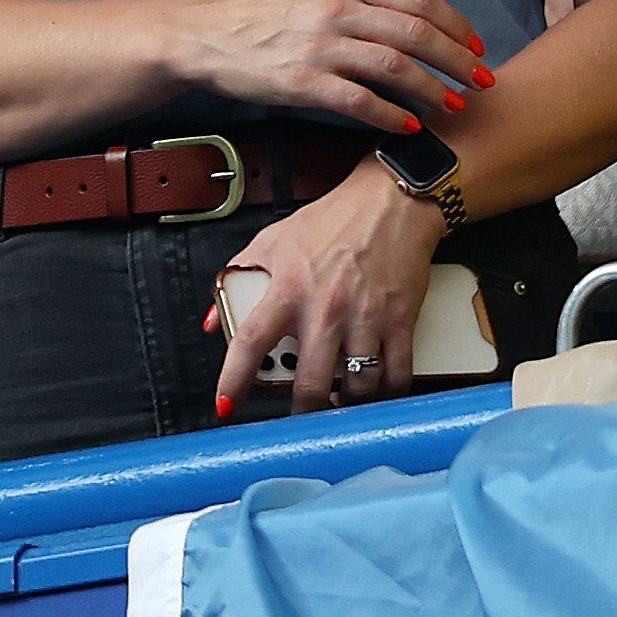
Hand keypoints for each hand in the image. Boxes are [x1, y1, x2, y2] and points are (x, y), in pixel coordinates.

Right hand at [171, 0, 493, 135]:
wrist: (210, 36)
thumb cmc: (271, 16)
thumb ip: (365, 0)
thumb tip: (418, 21)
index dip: (456, 25)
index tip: (477, 47)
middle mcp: (338, 9)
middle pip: (416, 33)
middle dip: (458, 60)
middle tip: (483, 82)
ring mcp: (320, 45)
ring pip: (395, 67)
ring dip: (434, 90)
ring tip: (456, 107)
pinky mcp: (303, 81)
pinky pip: (359, 100)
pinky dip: (392, 115)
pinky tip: (411, 126)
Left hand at [209, 161, 447, 422]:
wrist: (392, 200)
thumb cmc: (334, 220)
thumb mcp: (273, 240)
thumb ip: (239, 279)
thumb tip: (215, 320)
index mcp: (289, 288)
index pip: (251, 343)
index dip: (234, 380)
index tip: (226, 405)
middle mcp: (326, 308)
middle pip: (310, 384)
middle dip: (302, 412)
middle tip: (298, 416)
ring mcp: (366, 317)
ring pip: (356, 387)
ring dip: (346, 406)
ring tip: (338, 404)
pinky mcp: (401, 320)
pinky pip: (396, 375)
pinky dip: (387, 394)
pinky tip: (376, 392)